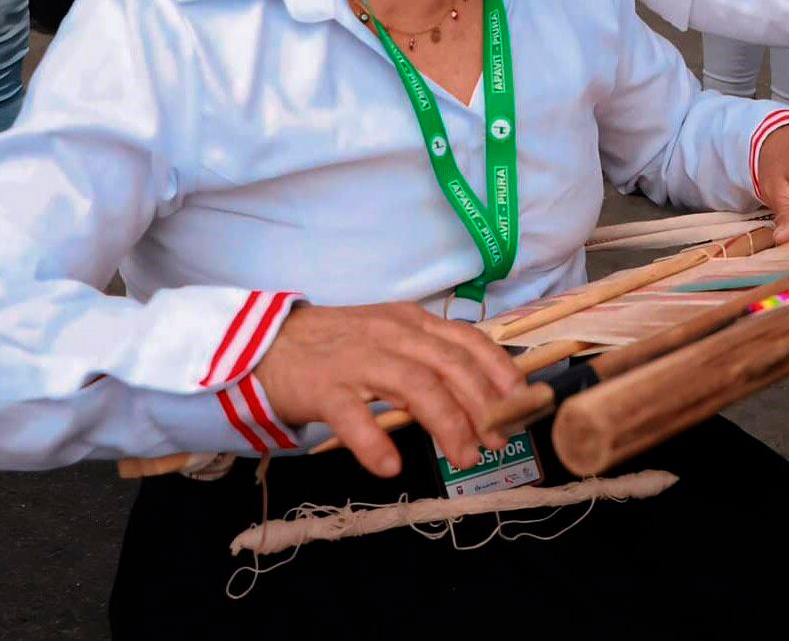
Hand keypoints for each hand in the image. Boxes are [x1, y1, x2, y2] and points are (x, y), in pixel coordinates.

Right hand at [253, 301, 525, 478]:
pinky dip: (374, 442)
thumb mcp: (390, 337)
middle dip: (483, 405)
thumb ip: (429, 356)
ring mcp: (358, 359)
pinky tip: (390, 467)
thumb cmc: (338, 346)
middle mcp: (392, 335)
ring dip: (447, 423)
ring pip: (415, 386)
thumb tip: (481, 393)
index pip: (467, 340)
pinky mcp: (323, 386)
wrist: (267, 342)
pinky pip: (353, 415)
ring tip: (465, 456)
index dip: (499, 370)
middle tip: (499, 440)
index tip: (521, 401)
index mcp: (412, 322)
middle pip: (450, 366)